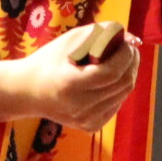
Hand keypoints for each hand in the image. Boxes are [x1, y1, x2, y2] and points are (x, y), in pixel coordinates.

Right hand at [0, 22, 141, 131]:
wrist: (28, 92)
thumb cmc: (49, 61)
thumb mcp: (71, 40)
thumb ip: (102, 34)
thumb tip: (133, 39)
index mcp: (71, 83)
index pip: (113, 72)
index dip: (126, 55)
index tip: (126, 43)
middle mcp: (80, 106)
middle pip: (123, 84)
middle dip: (131, 63)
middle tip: (128, 49)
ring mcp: (86, 120)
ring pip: (123, 95)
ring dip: (128, 75)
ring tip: (120, 62)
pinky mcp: (91, 126)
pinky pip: (116, 105)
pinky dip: (118, 90)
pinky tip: (109, 81)